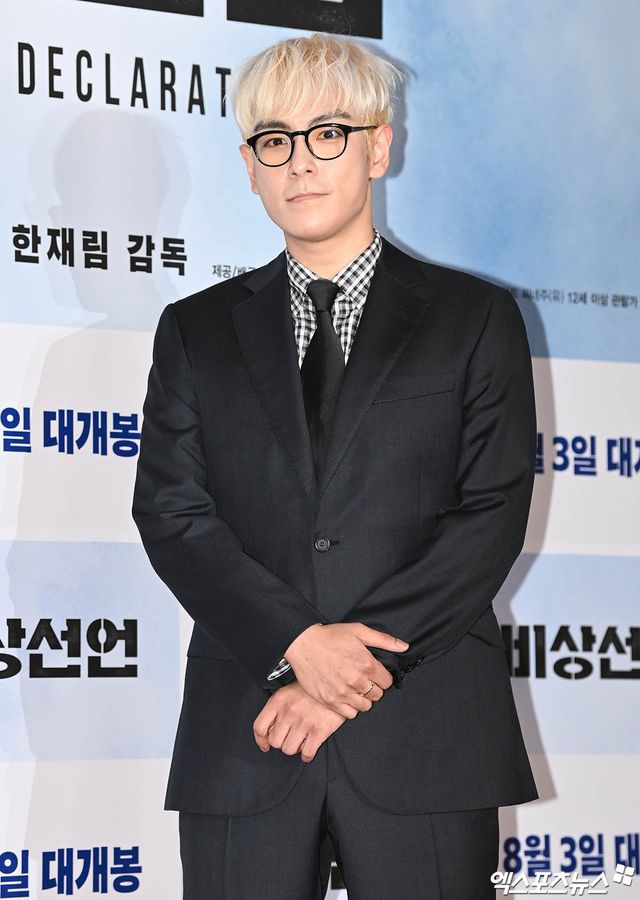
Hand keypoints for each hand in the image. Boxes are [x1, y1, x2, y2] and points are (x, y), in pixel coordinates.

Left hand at [253, 681, 345, 762]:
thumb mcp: (289, 691)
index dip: (261, 740)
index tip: (265, 745)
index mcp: (278, 701)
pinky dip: (307, 756)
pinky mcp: (319, 730)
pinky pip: (307, 754)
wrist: (337, 684)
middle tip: (290, 738)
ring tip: (301, 741)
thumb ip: (277, 708)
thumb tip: (270, 729)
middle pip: (275, 742)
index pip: (259, 727)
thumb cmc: (311, 689)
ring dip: (294, 749)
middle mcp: (289, 712)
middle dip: (282, 742)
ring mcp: (304, 722)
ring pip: (289, 750)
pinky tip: (309, 749)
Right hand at [283, 623, 408, 717]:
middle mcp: (357, 681)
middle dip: (373, 688)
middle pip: (378, 695)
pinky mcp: (330, 701)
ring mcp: (343, 693)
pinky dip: (350, 707)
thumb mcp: (360, 631)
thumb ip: (384, 640)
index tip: (373, 673)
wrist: (303, 643)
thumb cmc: (331, 636)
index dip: (381, 677)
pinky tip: (345, 696)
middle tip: (362, 679)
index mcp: (367, 664)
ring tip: (353, 688)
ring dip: (362, 699)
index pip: (387, 682)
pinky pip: (350, 714)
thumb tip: (404, 647)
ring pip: (365, 707)